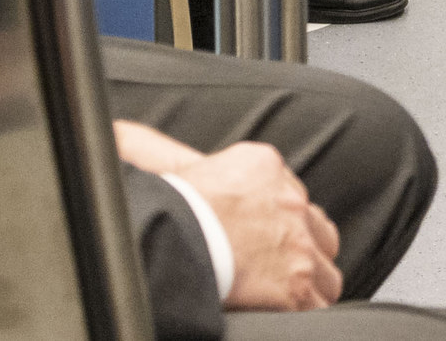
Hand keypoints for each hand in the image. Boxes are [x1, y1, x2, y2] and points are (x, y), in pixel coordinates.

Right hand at [148, 133, 340, 312]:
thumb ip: (163, 149)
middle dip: (304, 248)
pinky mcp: (298, 287)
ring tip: (283, 295)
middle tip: (279, 266)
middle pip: (317, 230)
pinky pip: (320, 305)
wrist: (172, 240)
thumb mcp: (175, 166)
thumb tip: (120, 133)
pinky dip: (305, 311)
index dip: (280, 220)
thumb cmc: (169, 209)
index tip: (263, 233)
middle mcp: (291, 203)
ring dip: (308, 283)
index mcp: (265, 166)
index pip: (290, 193)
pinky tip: (287, 313)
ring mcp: (299, 246)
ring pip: (325, 271)